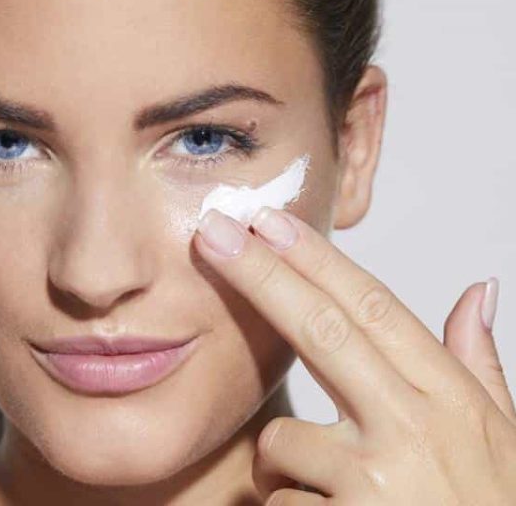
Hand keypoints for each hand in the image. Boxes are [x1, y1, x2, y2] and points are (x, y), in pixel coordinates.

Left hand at [193, 206, 515, 504]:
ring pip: (281, 441)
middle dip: (260, 273)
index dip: (316, 259)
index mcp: (451, 402)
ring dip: (283, 460)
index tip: (270, 222)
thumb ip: (482, 365)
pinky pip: (278, 501)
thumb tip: (478, 290)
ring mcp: (374, 486)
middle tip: (213, 231)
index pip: (373, 308)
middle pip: (322, 330)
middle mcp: (413, 433)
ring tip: (329, 493)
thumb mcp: (503, 441)